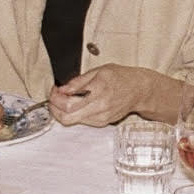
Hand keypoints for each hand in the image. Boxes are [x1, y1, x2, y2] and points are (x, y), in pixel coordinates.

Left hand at [49, 64, 181, 126]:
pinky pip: (81, 121)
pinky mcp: (102, 123)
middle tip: (54, 98)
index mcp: (98, 91)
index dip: (55, 98)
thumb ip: (79, 81)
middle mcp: (100, 107)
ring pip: (72, 121)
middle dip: (54, 108)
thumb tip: (63, 88)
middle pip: (66, 117)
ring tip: (66, 99)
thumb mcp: (99, 71)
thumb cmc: (122, 78)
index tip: (54, 90)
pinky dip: (74, 113)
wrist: (139, 90)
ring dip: (63, 111)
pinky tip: (77, 104)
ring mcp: (101, 117)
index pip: (68, 103)